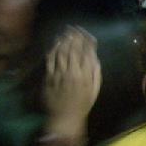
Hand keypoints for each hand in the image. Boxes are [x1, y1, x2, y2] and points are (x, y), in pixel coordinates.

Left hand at [42, 26, 101, 145]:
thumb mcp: (94, 91)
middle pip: (74, 50)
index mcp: (86, 77)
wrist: (65, 117)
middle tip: (76, 28)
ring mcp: (60, 73)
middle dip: (76, 37)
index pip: (88, 54)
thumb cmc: (82, 105)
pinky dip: (54, 48)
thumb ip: (96, 74)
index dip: (88, 42)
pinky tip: (56, 42)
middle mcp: (74, 73)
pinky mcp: (49, 75)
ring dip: (65, 39)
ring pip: (62, 51)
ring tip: (67, 31)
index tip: (88, 35)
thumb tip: (95, 58)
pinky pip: (51, 59)